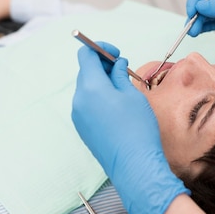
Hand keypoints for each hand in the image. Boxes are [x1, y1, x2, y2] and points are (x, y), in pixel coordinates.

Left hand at [72, 42, 188, 213]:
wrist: (133, 164)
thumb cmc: (137, 127)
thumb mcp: (131, 95)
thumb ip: (119, 75)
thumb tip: (116, 64)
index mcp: (90, 87)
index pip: (86, 55)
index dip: (101, 49)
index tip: (117, 53)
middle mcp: (79, 100)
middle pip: (86, 71)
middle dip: (103, 66)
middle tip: (124, 71)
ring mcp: (78, 116)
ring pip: (87, 88)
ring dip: (102, 82)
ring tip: (124, 90)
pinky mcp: (83, 128)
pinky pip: (88, 104)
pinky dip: (100, 97)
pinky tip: (118, 106)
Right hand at [186, 0, 214, 49]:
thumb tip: (199, 7)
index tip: (192, 11)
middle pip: (202, 2)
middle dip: (194, 12)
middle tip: (190, 25)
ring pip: (206, 15)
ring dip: (197, 22)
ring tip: (193, 32)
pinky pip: (212, 24)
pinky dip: (204, 28)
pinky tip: (198, 32)